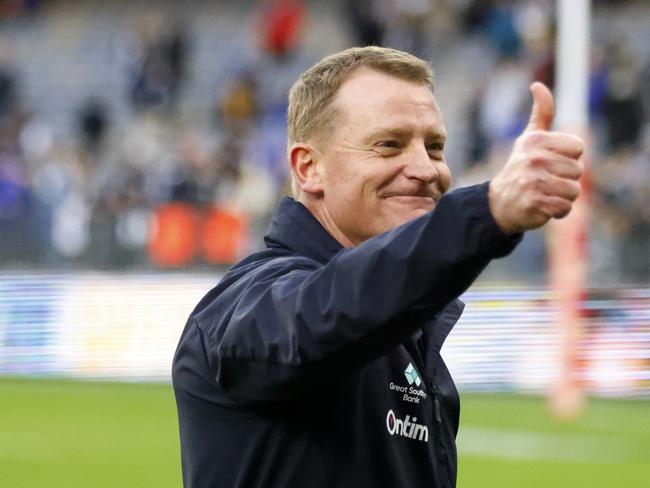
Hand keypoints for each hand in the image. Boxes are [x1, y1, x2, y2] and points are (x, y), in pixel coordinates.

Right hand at [488, 82, 584, 233]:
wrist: (499, 203)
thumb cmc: (519, 168)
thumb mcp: (529, 139)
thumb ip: (541, 113)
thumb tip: (537, 85)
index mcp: (536, 141)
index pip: (578, 149)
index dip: (568, 158)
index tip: (550, 162)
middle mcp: (534, 160)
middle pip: (578, 171)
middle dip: (566, 179)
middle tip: (546, 181)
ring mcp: (533, 182)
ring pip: (574, 191)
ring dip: (563, 196)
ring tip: (545, 194)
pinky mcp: (535, 204)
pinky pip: (565, 208)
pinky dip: (558, 211)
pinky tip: (543, 206)